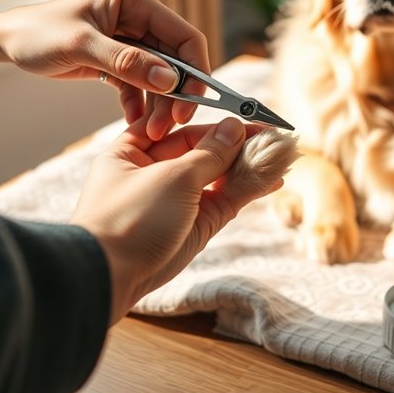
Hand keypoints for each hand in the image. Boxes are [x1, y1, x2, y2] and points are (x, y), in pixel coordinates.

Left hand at [0, 0, 209, 139]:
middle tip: (170, 125)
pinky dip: (139, 105)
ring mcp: (130, 41)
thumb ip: (126, 62)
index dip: (195, 69)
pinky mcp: (118, 61)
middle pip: (176, 60)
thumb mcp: (81, 46)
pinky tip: (134, 122)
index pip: (184, 36)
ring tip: (151, 131)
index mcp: (135, 2)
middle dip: (176, 94)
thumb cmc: (36, 33)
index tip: (191, 101)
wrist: (5, 42)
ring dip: (159, 104)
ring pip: (160, 77)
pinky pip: (139, 86)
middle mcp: (138, 19)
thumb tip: (170, 80)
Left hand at [70, 117, 281, 324]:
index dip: (214, 123)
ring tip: (283, 155)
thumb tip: (234, 127)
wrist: (110, 276)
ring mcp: (177, 202)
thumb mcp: (173, 176)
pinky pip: (226, 201)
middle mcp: (155, 174)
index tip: (247, 116)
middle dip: (238, 145)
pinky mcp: (195, 227)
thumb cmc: (130, 217)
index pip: (181, 129)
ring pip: (219, 178)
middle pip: (203, 152)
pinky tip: (273, 178)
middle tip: (275, 136)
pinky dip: (249, 190)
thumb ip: (210, 153)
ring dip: (250, 167)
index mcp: (133, 152)